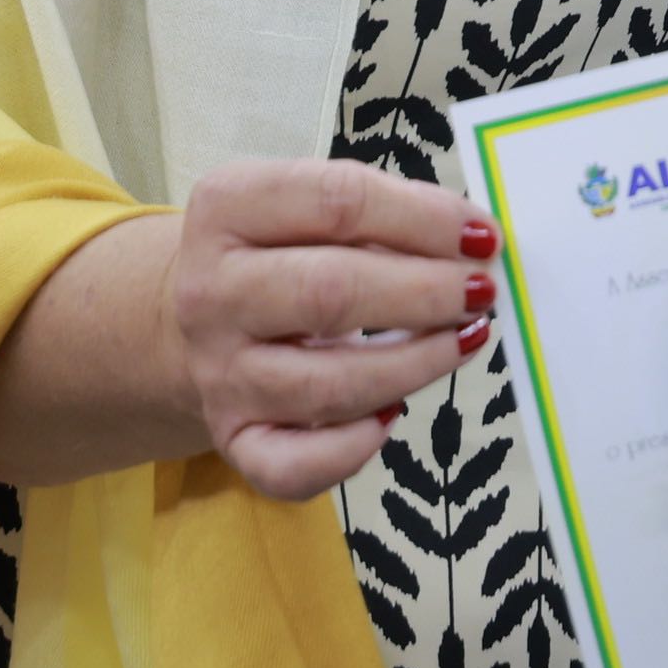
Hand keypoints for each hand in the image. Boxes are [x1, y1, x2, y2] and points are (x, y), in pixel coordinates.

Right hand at [165, 159, 498, 498]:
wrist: (184, 323)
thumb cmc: (278, 254)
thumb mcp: (308, 208)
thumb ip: (387, 211)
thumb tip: (474, 241)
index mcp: (227, 209)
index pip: (337, 202)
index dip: (425, 219)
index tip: (483, 236)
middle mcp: (211, 293)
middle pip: (331, 293)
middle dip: (426, 293)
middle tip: (482, 291)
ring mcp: (219, 373)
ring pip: (329, 386)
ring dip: (416, 365)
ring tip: (467, 339)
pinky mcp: (234, 438)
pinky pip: (295, 465)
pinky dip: (355, 449)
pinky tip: (394, 415)